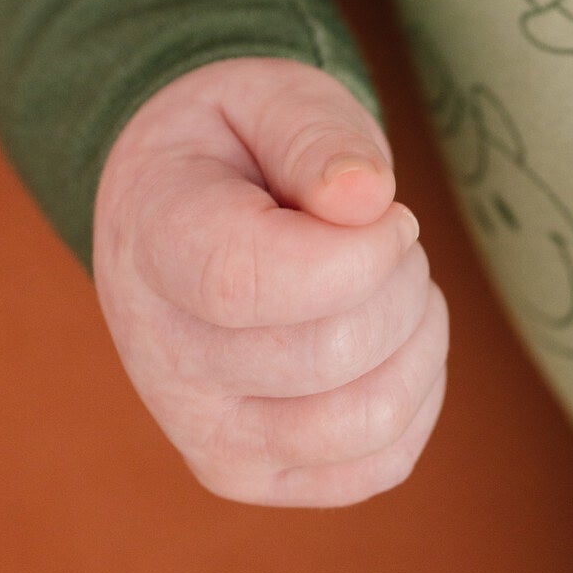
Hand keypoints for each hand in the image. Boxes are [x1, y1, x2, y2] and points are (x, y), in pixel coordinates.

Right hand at [92, 56, 448, 504]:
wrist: (174, 212)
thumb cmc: (236, 144)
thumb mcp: (269, 97)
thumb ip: (314, 133)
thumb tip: (368, 199)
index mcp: (153, 247)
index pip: (252, 284)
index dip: (355, 250)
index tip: (382, 204)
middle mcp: (162, 361)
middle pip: (332, 353)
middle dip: (399, 275)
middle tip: (386, 228)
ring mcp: (203, 435)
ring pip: (366, 422)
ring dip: (418, 336)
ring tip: (390, 278)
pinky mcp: (251, 475)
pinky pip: (380, 463)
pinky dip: (419, 394)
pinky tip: (391, 335)